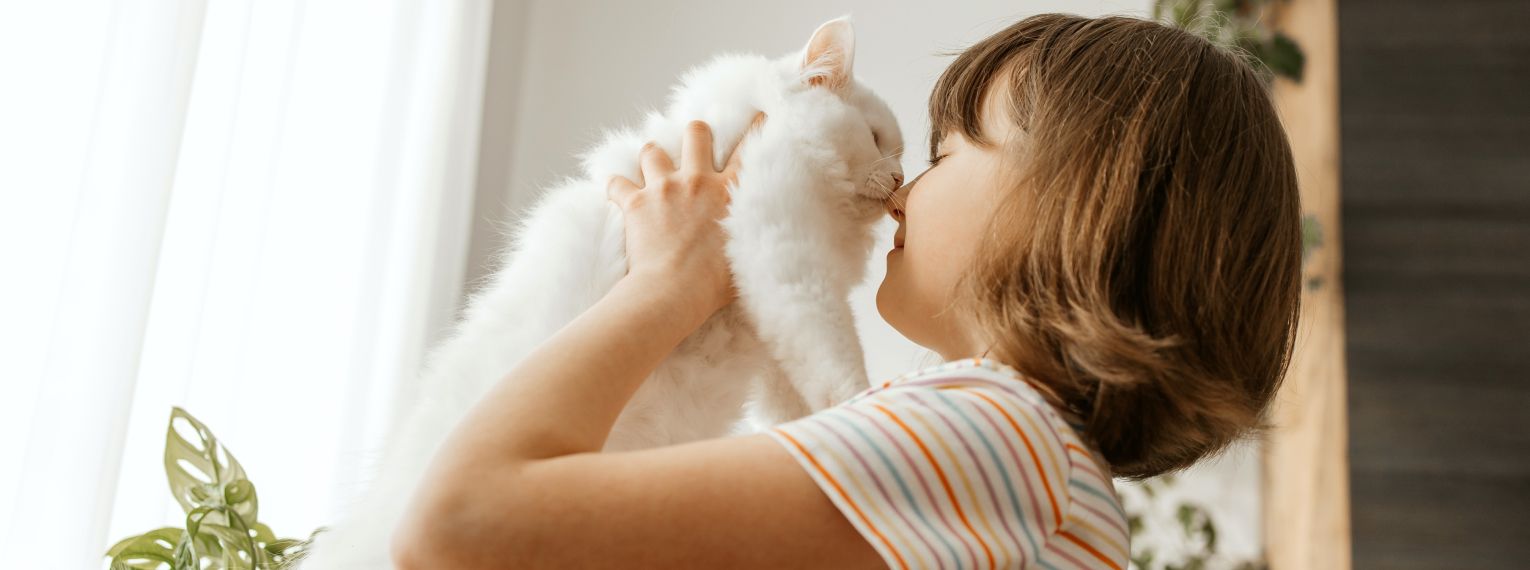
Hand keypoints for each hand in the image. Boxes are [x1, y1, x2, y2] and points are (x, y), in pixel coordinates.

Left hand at [607, 115, 763, 317]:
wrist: (674, 291)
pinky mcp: (634, 202)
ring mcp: (663, 188)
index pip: (749, 148)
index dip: (756, 127)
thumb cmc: (714, 283)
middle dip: (695, 134)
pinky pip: (616, 183)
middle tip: (694, 144)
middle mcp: (697, 180)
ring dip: (652, 158)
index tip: (758, 114)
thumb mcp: (748, 254)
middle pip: (696, 133)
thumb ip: (754, 235)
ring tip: (652, 168)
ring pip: (652, 150)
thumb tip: (769, 238)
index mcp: (729, 191)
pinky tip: (617, 192)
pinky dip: (616, 187)